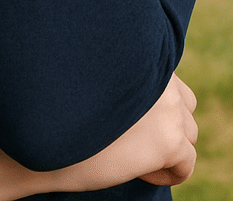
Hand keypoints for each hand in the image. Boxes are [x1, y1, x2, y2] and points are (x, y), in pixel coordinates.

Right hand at [0, 77, 197, 200]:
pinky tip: (140, 173)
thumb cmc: (59, 109)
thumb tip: (146, 108)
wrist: (44, 135)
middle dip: (165, 127)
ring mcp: (169, 109)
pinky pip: (186, 164)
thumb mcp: (99, 83)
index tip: (129, 124)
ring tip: (134, 158)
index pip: (169, 84)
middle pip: (185, 106)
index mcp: (145, 57)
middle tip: (133, 143)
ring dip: (168, 149)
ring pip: (189, 134)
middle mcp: (162, 78)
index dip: (151, 109)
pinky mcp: (170, 141)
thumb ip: (126, 81)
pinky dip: (169, 174)